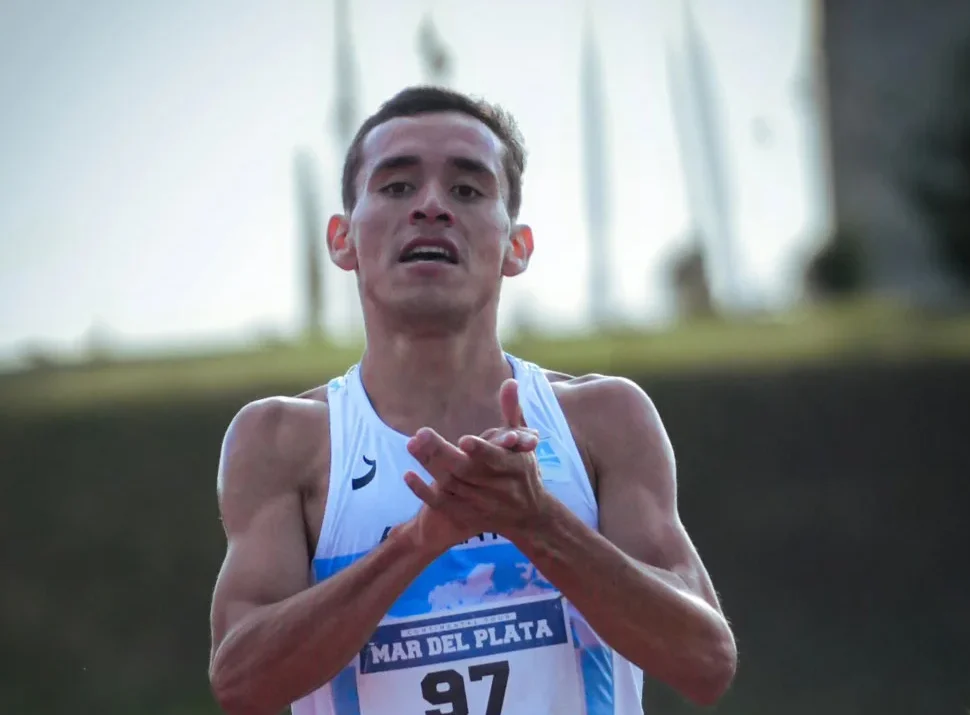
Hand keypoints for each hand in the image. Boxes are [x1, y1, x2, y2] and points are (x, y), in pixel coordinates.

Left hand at [403, 379, 545, 552]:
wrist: (527, 517)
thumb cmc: (524, 471)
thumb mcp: (523, 442)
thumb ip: (512, 412)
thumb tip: (509, 381)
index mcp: (511, 467)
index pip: (495, 459)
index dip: (481, 450)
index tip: (463, 440)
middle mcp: (494, 487)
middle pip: (464, 470)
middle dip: (441, 453)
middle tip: (420, 434)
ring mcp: (478, 502)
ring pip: (450, 485)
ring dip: (429, 466)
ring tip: (412, 445)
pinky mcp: (464, 515)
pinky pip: (441, 504)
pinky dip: (424, 491)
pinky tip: (408, 475)